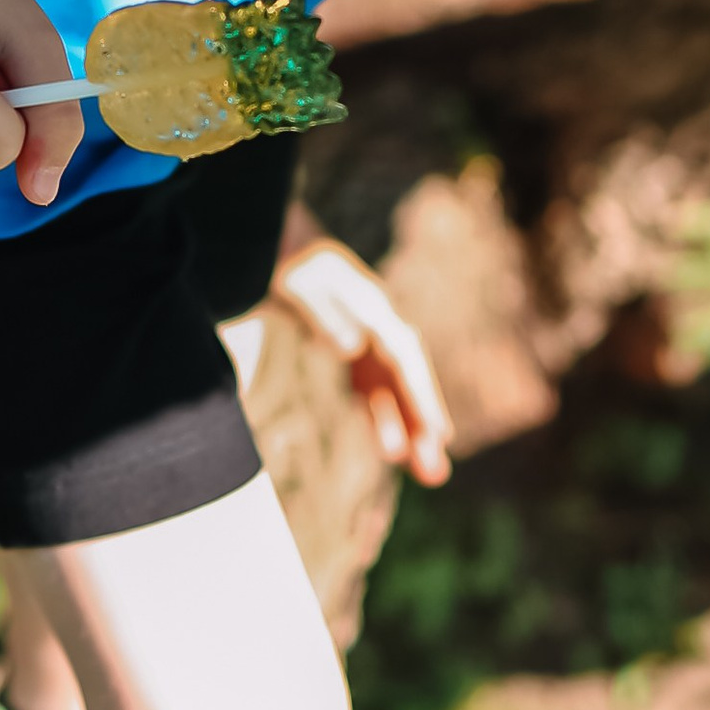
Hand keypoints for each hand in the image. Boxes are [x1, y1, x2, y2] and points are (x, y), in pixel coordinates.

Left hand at [272, 227, 451, 484]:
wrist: (270, 236)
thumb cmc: (282, 256)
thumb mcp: (297, 278)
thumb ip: (320, 309)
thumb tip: (350, 346)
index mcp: (370, 304)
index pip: (403, 356)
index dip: (422, 395)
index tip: (438, 433)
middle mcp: (377, 320)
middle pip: (406, 377)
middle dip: (423, 424)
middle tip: (436, 473)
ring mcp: (365, 332)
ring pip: (392, 386)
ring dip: (408, 426)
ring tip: (425, 472)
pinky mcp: (349, 343)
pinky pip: (372, 385)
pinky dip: (382, 414)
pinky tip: (390, 446)